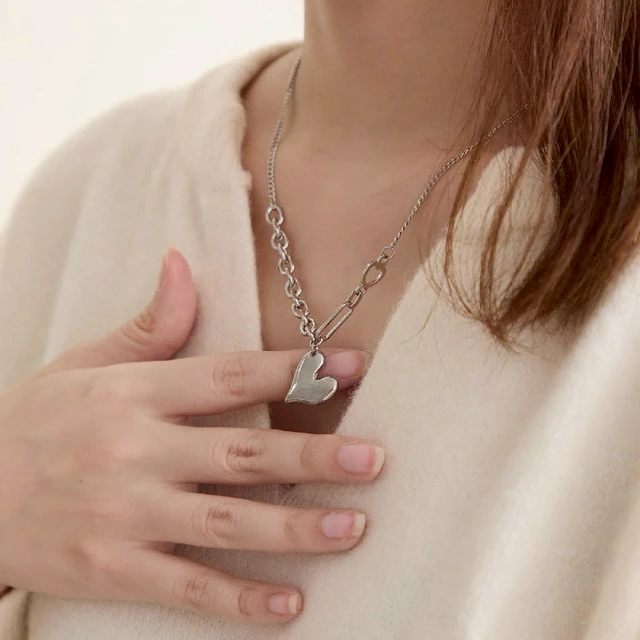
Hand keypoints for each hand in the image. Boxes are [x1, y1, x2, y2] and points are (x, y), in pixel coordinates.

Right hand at [0, 249, 382, 623]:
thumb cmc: (32, 420)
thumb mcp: (84, 363)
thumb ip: (148, 325)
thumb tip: (184, 264)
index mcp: (136, 392)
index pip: (232, 375)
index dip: (296, 371)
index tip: (352, 366)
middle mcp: (136, 449)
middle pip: (242, 450)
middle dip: (313, 456)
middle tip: (373, 460)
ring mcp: (123, 513)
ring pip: (225, 522)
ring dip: (294, 528)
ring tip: (354, 527)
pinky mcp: (108, 568)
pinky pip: (184, 588)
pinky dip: (237, 600)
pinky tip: (289, 604)